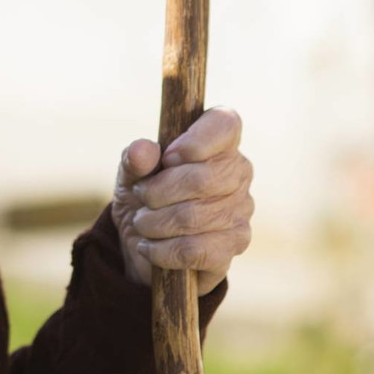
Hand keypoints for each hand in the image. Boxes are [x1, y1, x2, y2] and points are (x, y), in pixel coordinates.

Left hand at [111, 107, 252, 295]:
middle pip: (202, 178)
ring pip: (193, 217)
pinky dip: (161, 250)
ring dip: (153, 223)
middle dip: (157, 191)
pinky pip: (195, 250)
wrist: (145, 241)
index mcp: (218, 141)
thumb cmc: (145, 194)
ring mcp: (241, 210)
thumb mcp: (131, 172)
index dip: (196, 139)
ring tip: (142, 222)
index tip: (168, 157)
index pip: (225, 123)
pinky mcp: (235, 245)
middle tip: (141, 196)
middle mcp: (238, 172)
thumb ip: (135, 158)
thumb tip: (142, 151)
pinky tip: (149, 246)